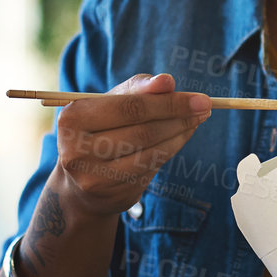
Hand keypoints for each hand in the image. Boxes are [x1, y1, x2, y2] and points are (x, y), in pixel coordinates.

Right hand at [51, 73, 211, 217]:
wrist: (81, 181)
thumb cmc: (100, 129)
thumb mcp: (111, 102)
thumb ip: (138, 89)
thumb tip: (166, 81)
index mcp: (72, 117)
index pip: (130, 107)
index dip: (169, 103)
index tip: (200, 99)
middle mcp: (76, 149)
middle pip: (142, 130)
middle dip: (179, 117)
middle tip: (204, 108)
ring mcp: (92, 176)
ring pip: (150, 151)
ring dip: (180, 134)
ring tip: (195, 120)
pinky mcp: (109, 194)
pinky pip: (150, 168)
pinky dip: (171, 150)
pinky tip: (181, 137)